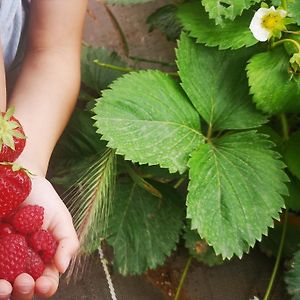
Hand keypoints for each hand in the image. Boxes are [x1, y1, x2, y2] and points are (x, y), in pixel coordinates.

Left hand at [0, 175, 78, 299]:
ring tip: (4, 286)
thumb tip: (62, 268)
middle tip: (23, 281)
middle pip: (25, 289)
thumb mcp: (62, 219)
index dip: (47, 287)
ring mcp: (5, 260)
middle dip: (24, 292)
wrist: (22, 182)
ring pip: (5, 287)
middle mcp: (25, 263)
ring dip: (5, 293)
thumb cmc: (45, 200)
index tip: (43, 283)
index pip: (47, 281)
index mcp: (45, 258)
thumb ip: (68, 242)